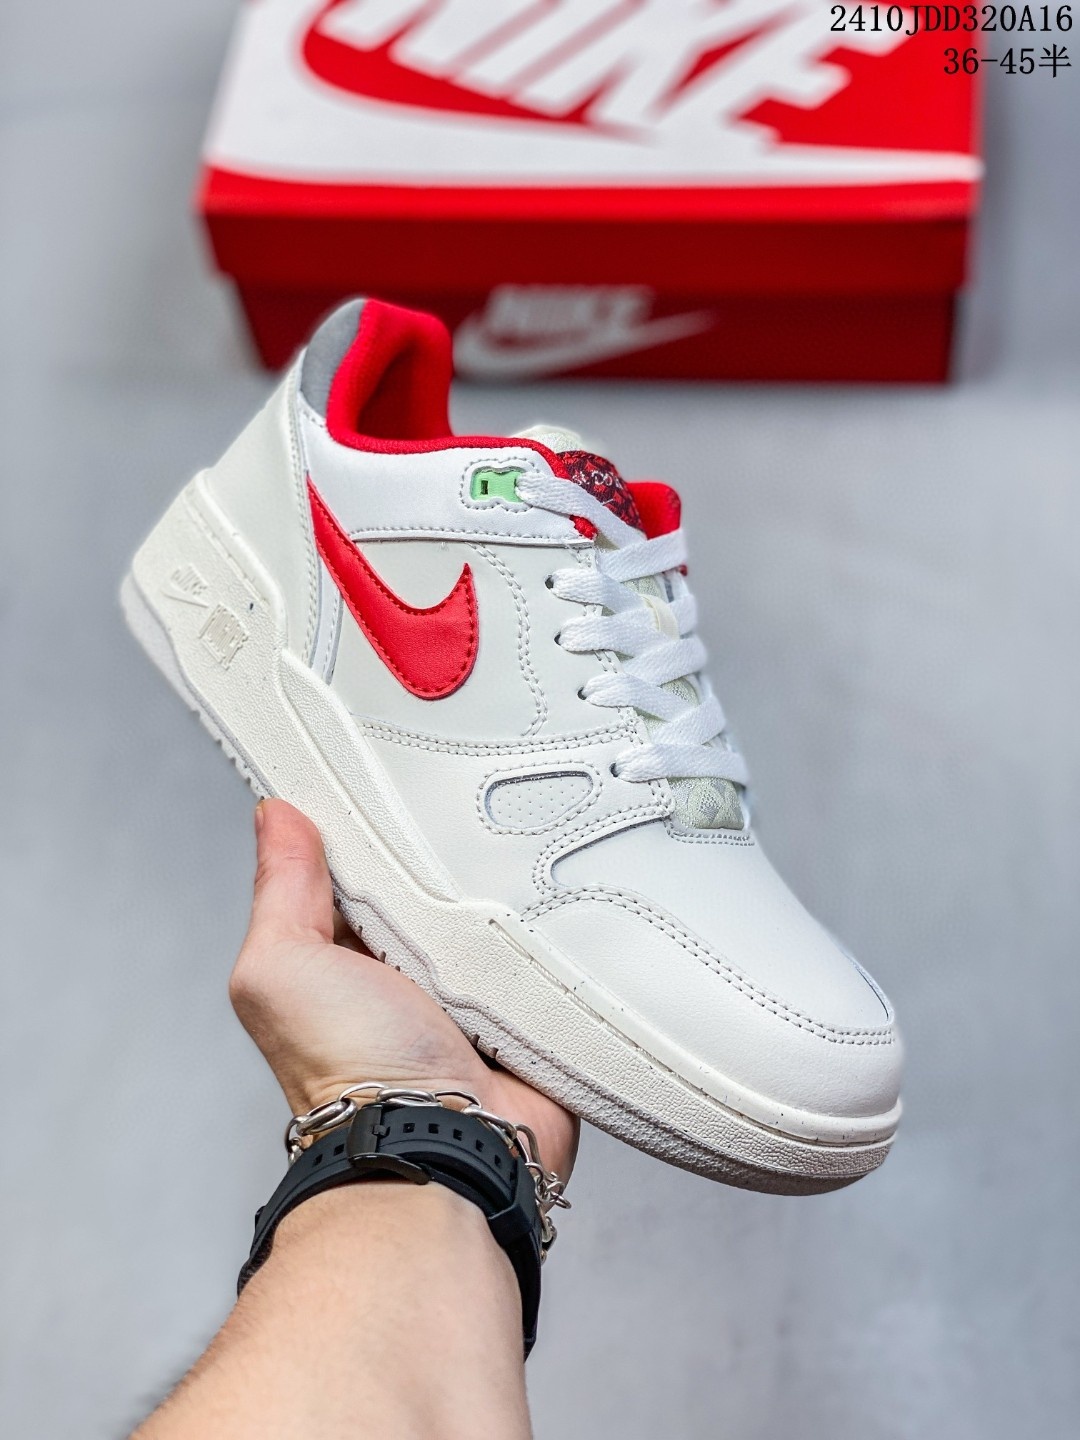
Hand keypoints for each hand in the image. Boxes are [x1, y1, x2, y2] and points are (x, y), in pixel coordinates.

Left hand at [229, 799, 578, 1183]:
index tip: (393, 775)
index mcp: (343, 956)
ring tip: (514, 852)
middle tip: (465, 807)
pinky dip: (549, 930)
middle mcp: (406, 972)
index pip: (360, 867)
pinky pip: (546, 949)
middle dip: (448, 851)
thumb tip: (275, 815)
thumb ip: (280, 892)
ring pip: (494, 912)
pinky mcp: (526, 1009)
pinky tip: (553, 898)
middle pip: (433, 884)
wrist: (443, 1144)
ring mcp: (470, 992)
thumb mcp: (283, 966)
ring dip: (505, 890)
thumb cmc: (352, 1072)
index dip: (373, 826)